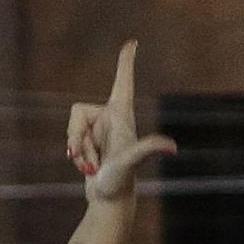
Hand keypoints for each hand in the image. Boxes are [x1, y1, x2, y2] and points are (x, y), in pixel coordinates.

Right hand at [66, 41, 176, 203]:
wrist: (110, 201)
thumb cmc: (121, 181)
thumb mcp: (132, 161)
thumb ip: (148, 149)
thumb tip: (173, 148)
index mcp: (121, 115)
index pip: (123, 83)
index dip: (125, 63)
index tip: (132, 42)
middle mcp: (111, 119)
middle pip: (76, 115)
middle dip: (76, 139)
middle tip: (91, 162)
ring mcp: (100, 131)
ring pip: (71, 130)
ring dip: (78, 152)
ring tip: (93, 167)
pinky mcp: (91, 143)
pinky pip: (71, 140)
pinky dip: (76, 156)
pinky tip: (88, 169)